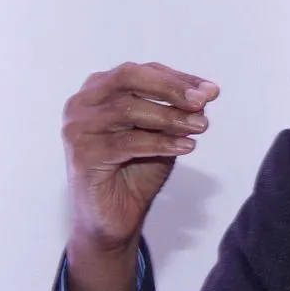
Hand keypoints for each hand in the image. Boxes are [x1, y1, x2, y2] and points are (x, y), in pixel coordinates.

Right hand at [61, 62, 217, 290]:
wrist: (114, 219)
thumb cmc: (135, 171)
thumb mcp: (162, 134)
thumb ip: (176, 113)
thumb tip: (204, 96)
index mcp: (98, 89)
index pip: (141, 72)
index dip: (178, 78)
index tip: (211, 91)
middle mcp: (82, 103)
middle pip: (129, 78)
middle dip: (171, 88)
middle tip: (203, 101)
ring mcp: (77, 128)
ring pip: (129, 110)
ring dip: (171, 117)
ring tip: (201, 127)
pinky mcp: (82, 155)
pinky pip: (128, 142)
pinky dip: (162, 142)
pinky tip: (186, 146)